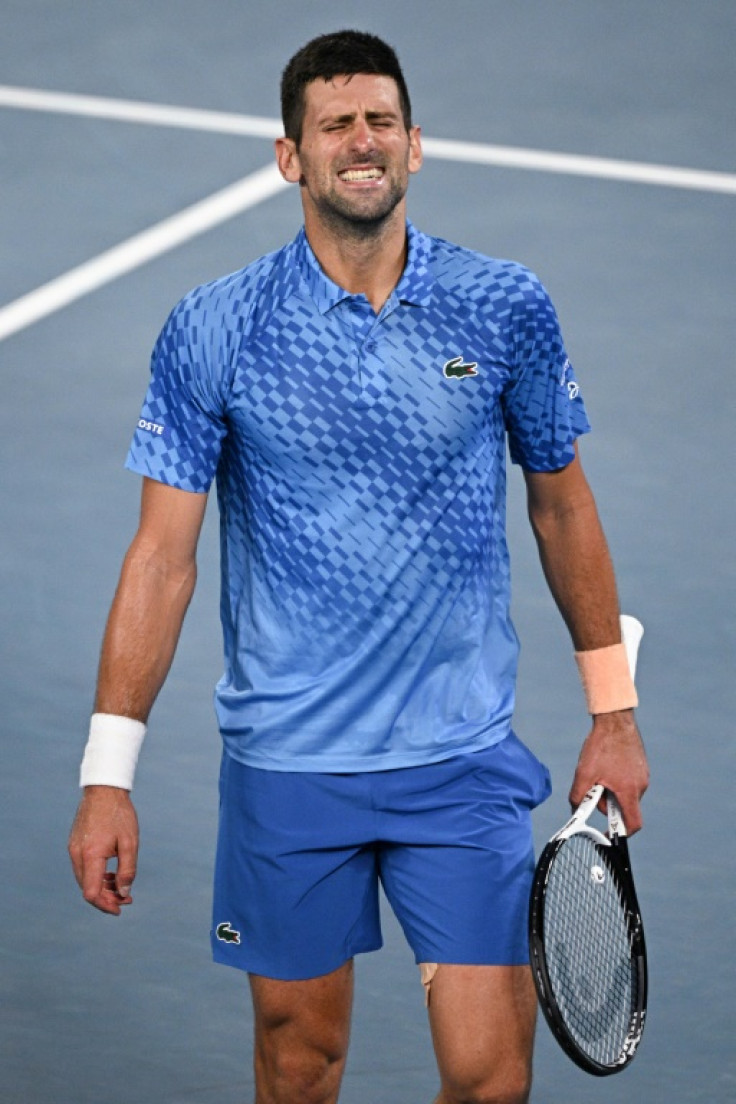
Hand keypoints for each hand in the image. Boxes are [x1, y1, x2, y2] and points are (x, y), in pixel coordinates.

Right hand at [68, 786, 138, 913]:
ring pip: (84, 879)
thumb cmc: (119, 814)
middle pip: (87, 889)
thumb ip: (127, 870)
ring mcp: (73, 849)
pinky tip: (110, 874)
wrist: (103, 789)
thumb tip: (123, 893)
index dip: (105, 905)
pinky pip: (83, 868)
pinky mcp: (74, 844)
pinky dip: (96, 875)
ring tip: (121, 887)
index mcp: (91, 855)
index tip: (120, 908)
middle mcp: (77, 854)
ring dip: (101, 887)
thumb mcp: (130, 842)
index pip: (92, 893)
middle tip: (126, 898)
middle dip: (106, 898)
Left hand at [569, 710, 648, 833]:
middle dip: (607, 803)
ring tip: (599, 771)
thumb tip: (575, 810)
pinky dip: (616, 780)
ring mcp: (643, 775)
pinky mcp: (641, 766)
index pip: (632, 824)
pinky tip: (606, 764)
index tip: (607, 833)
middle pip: (624, 808)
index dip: (620, 833)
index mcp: (630, 791)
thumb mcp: (583, 773)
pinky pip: (628, 781)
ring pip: (625, 794)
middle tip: (593, 788)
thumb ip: (578, 797)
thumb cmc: (601, 745)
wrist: (615, 720)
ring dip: (610, 790)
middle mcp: (641, 786)